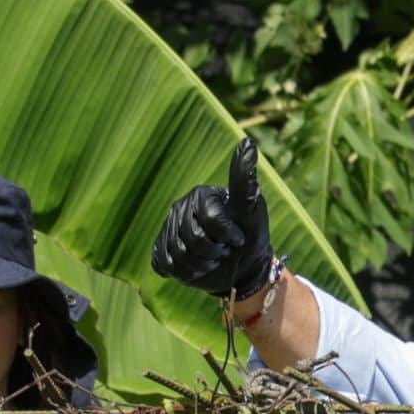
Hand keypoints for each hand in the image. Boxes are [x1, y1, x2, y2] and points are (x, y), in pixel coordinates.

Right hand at [153, 133, 277, 305]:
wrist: (242, 268)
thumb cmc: (250, 234)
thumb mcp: (251, 206)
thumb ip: (244, 177)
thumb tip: (247, 141)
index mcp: (200, 196)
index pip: (210, 219)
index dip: (227, 235)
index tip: (238, 237)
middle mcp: (180, 209)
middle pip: (192, 239)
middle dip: (214, 253)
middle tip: (224, 251)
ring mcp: (169, 230)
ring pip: (178, 254)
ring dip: (201, 266)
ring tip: (212, 260)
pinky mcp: (162, 251)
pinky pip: (165, 264)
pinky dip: (184, 273)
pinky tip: (197, 268)